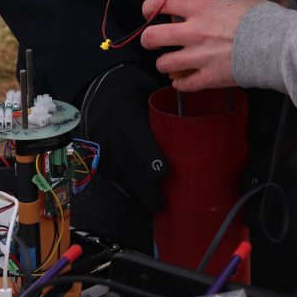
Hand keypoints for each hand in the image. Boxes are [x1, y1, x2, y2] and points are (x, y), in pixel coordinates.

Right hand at [79, 64, 168, 212]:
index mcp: (126, 112)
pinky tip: (140, 202)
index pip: (137, 138)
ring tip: (155, 209)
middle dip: (144, 189)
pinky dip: (127, 191)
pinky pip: (112, 179)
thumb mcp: (149, 88)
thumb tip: (200, 121)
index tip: (164, 173)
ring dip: (136, 195)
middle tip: (162, 205)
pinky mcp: (98, 157)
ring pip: (118, 177)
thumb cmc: (131, 88)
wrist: (96, 88)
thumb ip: (168, 105)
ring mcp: (101, 147)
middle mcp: (110, 131)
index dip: (149, 157)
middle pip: (127, 165)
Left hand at [140, 0, 265, 91]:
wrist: (276, 46)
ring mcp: (198, 57)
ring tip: (171, 62)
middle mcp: (193, 32)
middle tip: (153, 40)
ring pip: (163, 64)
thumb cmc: (263, 19)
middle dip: (148, 39)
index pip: (160, 2)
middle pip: (152, 37)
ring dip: (165, 63)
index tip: (148, 11)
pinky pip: (183, 85)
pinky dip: (181, 84)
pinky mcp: (207, 78)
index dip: (148, 6)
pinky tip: (184, 80)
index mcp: (201, 9)